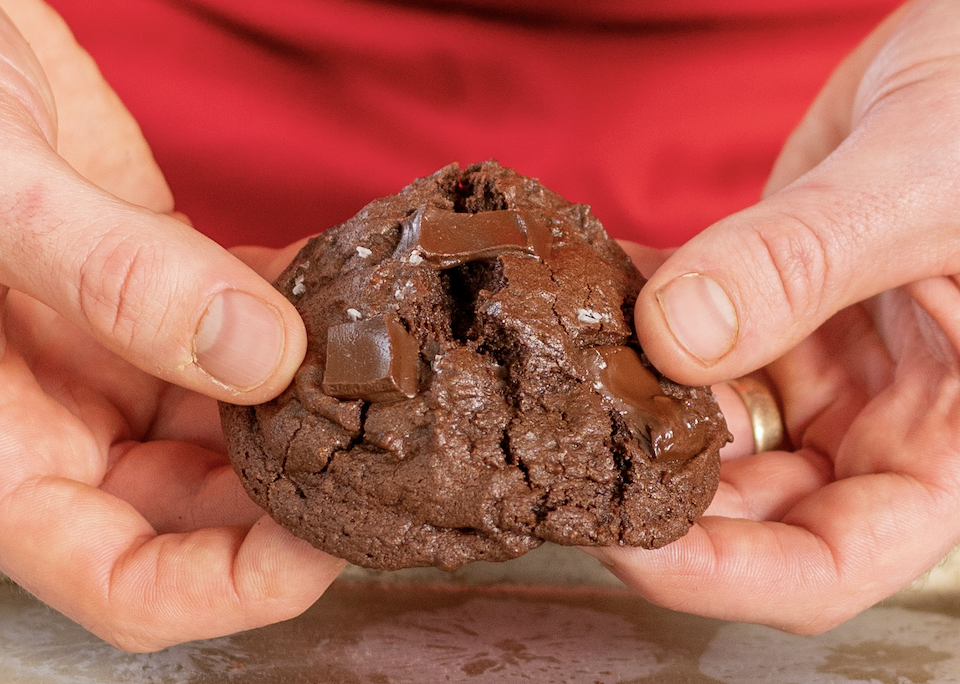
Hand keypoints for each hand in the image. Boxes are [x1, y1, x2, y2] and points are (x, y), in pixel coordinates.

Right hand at [0, 1, 341, 650]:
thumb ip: (111, 276)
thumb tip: (258, 357)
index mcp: (1, 445)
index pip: (124, 580)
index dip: (232, 585)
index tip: (326, 543)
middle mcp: (66, 416)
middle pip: (207, 506)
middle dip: (299, 490)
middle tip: (387, 440)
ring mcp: (120, 353)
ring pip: (242, 420)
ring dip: (314, 400)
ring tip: (382, 363)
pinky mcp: (163, 287)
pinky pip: (248, 329)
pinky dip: (301, 317)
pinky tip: (346, 292)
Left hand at [591, 0, 959, 633]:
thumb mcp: (929, 184)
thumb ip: (806, 261)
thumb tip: (676, 337)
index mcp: (947, 441)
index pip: (829, 563)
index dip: (721, 574)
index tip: (623, 542)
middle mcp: (875, 418)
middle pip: (743, 506)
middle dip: (648, 489)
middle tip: (557, 451)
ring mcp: (815, 362)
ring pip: (698, 423)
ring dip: (627, 400)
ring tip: (557, 365)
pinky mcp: (765, 306)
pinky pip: (682, 336)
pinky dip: (631, 319)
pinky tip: (583, 291)